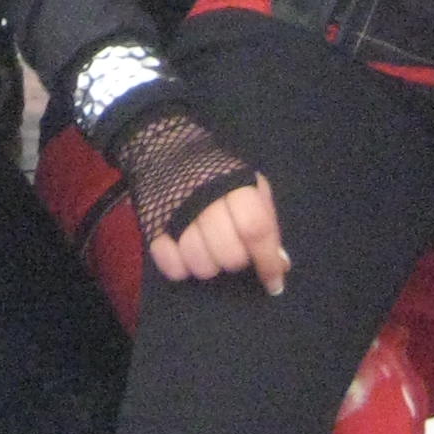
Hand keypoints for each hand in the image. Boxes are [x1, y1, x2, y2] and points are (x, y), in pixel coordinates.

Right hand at [148, 173, 288, 297]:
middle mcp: (205, 201)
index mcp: (235, 187)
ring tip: (208, 249)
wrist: (166, 150)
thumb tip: (281, 264)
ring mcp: (175, 215)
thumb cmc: (218, 175)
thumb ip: (267, 223)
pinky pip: (172, 266)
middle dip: (236, 261)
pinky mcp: (152, 226)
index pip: (255, 230)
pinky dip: (182, 267)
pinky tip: (186, 254)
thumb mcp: (251, 187)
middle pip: (229, 254)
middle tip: (232, 249)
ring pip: (201, 265)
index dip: (267, 262)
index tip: (274, 284)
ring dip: (209, 266)